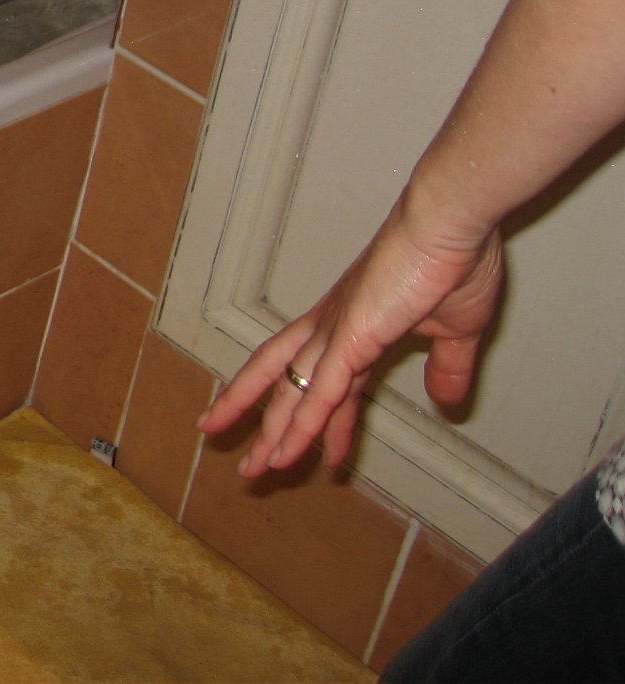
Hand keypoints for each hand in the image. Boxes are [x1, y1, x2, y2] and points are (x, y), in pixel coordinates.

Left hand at [196, 202, 504, 477]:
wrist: (448, 225)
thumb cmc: (452, 263)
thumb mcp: (457, 330)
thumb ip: (448, 368)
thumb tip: (448, 402)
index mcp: (354, 326)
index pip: (329, 385)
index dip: (323, 424)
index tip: (323, 458)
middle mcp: (332, 330)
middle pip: (284, 384)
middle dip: (265, 426)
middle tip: (242, 461)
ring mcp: (335, 334)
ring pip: (291, 393)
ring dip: (273, 436)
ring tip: (252, 473)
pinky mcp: (348, 339)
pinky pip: (321, 392)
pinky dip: (304, 425)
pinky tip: (290, 452)